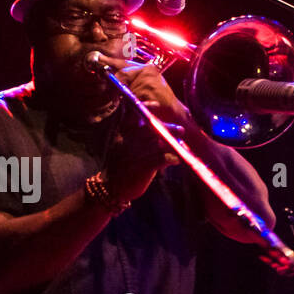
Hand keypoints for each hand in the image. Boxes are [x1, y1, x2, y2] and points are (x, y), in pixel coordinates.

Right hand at [94, 56, 184, 203]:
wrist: (112, 189)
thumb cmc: (123, 167)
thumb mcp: (125, 148)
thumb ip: (136, 137)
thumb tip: (155, 127)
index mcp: (122, 135)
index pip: (132, 117)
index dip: (143, 109)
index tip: (155, 104)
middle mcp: (127, 142)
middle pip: (148, 129)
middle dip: (166, 127)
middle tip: (180, 129)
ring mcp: (133, 155)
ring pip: (156, 143)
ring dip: (172, 143)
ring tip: (181, 143)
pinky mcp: (141, 168)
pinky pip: (160, 159)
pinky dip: (171, 158)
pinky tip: (177, 160)